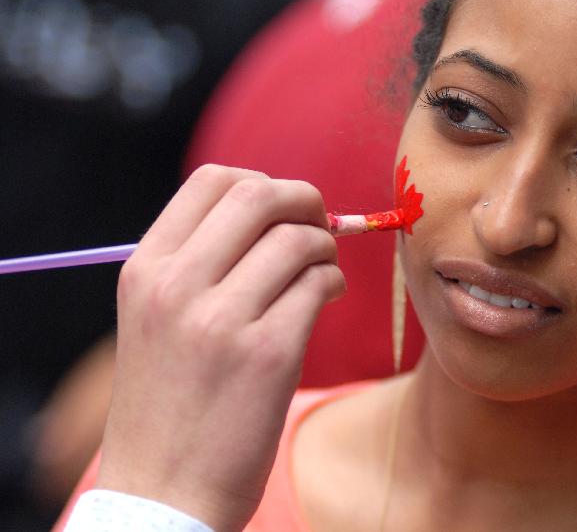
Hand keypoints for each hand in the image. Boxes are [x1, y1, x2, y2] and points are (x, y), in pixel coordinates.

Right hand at [96, 165, 345, 530]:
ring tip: (322, 274)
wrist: (164, 492)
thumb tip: (274, 214)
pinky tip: (328, 298)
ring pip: (299, 240)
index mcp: (146, 270)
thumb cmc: (169, 402)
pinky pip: (319, 285)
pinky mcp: (268, 354)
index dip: (261, 183)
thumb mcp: (155, 320)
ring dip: (325, 248)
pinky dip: (334, 282)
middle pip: (260, 197)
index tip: (281, 209)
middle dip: (304, 201)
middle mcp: (177, 286)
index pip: (213, 181)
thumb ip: (199, 263)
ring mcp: (221, 320)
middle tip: (318, 225)